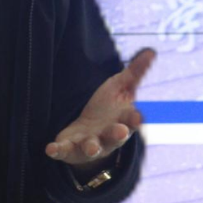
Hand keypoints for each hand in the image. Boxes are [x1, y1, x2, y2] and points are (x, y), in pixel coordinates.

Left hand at [45, 47, 156, 166]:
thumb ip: (135, 72)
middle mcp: (109, 137)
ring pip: (93, 148)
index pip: (131, 121)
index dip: (134, 119)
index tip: (138, 116)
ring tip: (91, 147)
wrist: (89, 133)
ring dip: (92, 147)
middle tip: (120, 131)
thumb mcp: (122, 88)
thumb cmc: (109, 109)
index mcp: (123, 122)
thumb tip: (151, 51)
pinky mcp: (71, 149)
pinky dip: (58, 151)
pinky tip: (50, 148)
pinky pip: (64, 151)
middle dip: (117, 134)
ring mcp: (90, 145)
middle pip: (115, 137)